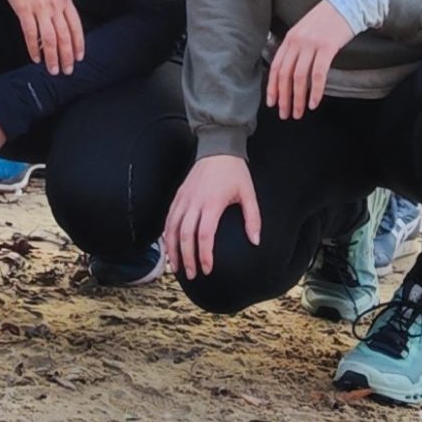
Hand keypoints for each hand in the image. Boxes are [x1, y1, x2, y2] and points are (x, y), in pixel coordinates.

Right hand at [8, 0, 84, 75]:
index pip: (76, 26)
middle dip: (66, 56)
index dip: (78, 44)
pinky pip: (31, 35)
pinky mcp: (24, 11)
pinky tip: (36, 58)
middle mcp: (55, 5)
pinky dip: (34, 49)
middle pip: (64, 36)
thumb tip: (64, 22)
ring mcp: (40, 8)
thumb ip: (61, 2)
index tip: (78, 57)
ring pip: (49, 39)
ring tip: (52, 70)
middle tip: (67, 70)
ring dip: (52, 58)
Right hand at [163, 153, 260, 278]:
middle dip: (187, 258)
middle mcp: (194, 201)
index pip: (204, 235)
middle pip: (185, 235)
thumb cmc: (235, 171)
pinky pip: (168, 218)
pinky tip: (169, 247)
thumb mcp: (248, 193)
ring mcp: (183, 197)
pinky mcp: (178, 194)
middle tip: (192, 274)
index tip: (207, 269)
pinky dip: (166, 234)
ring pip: (171, 228)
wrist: (217, 147)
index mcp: (212, 203)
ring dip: (172, 249)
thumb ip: (253, 219)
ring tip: (176, 267)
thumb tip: (255, 241)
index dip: (204, 254)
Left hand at [266, 1, 355, 119]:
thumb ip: (297, 48)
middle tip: (286, 114)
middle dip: (284, 97)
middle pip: (285, 74)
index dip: (272, 87)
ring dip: (298, 99)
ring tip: (299, 112)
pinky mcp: (327, 47)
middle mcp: (297, 41)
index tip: (272, 103)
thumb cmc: (327, 20)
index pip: (275, 66)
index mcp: (290, 38)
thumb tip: (290, 71)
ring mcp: (311, 44)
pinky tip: (314, 103)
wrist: (348, 4)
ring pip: (299, 77)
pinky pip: (318, 74)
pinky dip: (315, 91)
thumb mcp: (306, 30)